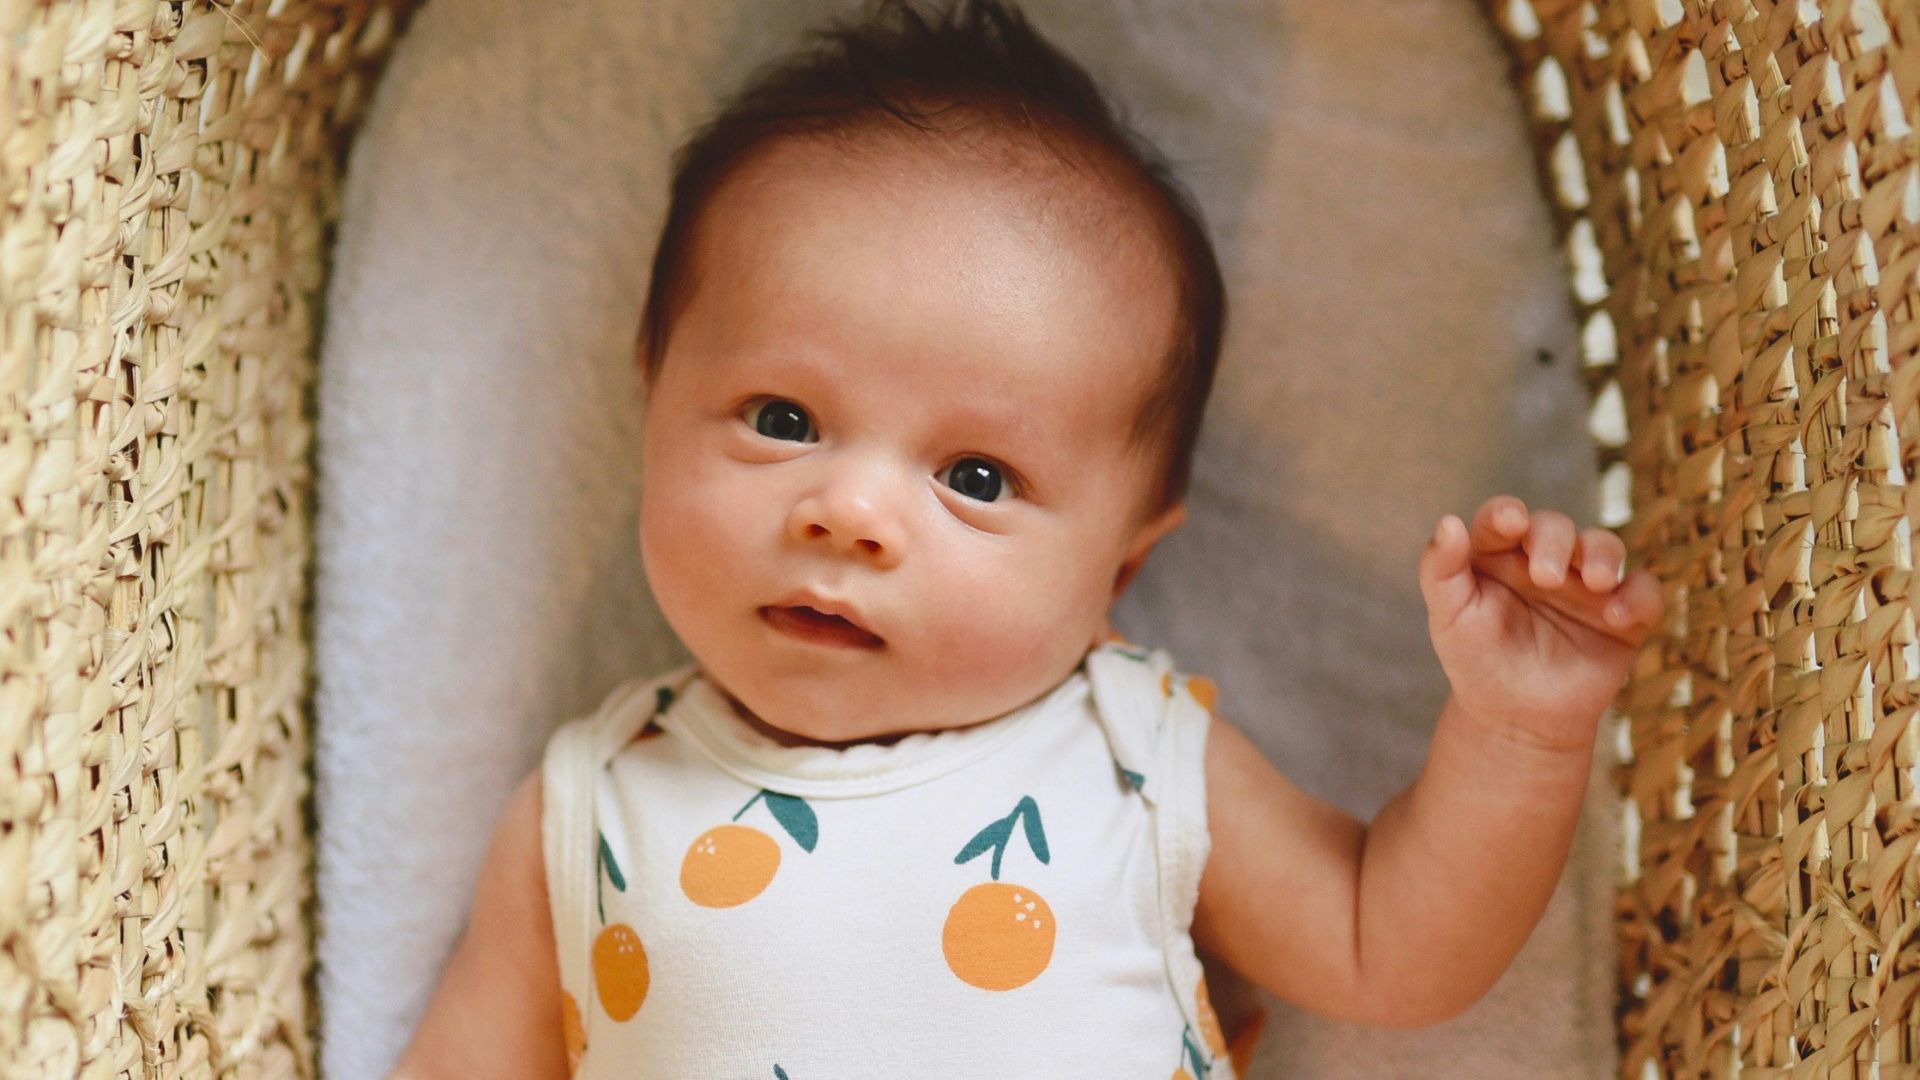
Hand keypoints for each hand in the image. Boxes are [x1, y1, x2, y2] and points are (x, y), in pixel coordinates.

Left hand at [1417, 495, 1662, 753]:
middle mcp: (1544, 558)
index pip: (1503, 517)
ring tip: (1596, 582)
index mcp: (1498, 553)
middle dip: (1554, 541)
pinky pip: (1644, 591)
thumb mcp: (1449, 616)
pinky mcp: (1622, 614)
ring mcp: (1585, 584)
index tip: (1510, 522)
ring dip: (1603, 555)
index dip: (1506, 513)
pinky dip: (1638, 597)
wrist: (1515, 717)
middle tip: (1545, 577)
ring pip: (1605, 545)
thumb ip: (1440, 569)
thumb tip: (1448, 521)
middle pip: (1556, 527)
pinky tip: (1617, 617)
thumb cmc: (1476, 660)